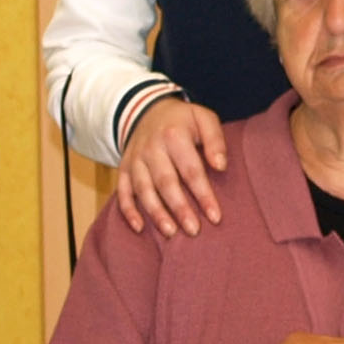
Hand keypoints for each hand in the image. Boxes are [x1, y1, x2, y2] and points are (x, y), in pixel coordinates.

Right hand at [111, 99, 227, 237]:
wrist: (148, 110)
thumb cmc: (183, 120)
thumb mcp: (204, 118)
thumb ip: (215, 140)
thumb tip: (220, 166)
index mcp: (174, 135)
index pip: (191, 170)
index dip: (203, 194)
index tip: (215, 216)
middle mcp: (151, 148)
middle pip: (166, 182)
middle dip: (179, 208)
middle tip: (193, 230)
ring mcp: (135, 159)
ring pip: (143, 189)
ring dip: (156, 213)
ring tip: (170, 232)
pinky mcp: (123, 168)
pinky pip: (122, 191)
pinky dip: (128, 210)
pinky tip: (139, 228)